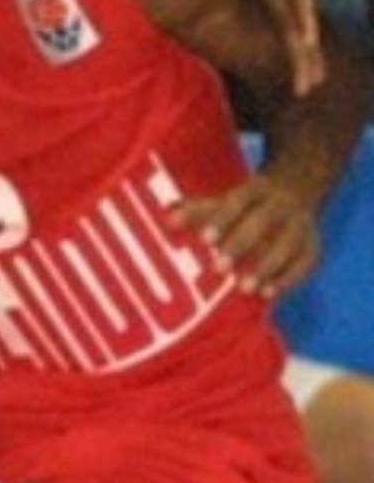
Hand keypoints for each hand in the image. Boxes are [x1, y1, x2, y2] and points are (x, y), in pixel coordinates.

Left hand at [168, 173, 320, 298]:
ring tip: (244, 288)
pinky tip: (269, 294)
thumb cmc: (247, 203)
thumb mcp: (224, 200)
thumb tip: (167, 219)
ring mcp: (301, 224)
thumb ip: (196, 210)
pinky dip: (288, 279)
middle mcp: (281, 204)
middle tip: (219, 268)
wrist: (298, 187)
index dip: (222, 219)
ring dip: (267, 267)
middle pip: (262, 221)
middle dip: (241, 244)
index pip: (237, 200)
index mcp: (255, 189)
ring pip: (287, 243)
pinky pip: (305, 262)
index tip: (205, 239)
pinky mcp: (314, 245)